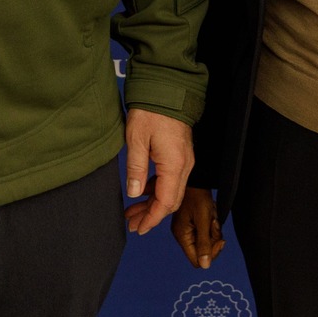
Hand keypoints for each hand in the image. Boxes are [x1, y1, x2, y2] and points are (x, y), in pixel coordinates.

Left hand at [123, 109, 193, 235]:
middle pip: (171, 201)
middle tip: (132, 222)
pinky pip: (173, 179)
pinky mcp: (181, 154)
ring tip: (133, 209)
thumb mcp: (136, 140)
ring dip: (154, 203)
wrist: (167, 88)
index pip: (165, 203)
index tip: (138, 228)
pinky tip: (144, 190)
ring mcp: (185, 160)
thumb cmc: (151, 111)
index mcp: (174, 165)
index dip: (152, 218)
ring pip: (172, 191)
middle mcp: (184, 166)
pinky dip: (159, 189)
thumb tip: (135, 193)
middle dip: (152, 214)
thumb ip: (136, 169)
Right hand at [172, 187, 226, 268]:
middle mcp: (182, 235)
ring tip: (212, 216)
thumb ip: (204, 243)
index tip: (218, 240)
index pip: (196, 260)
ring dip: (213, 231)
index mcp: (182, 236)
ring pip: (206, 242)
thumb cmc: (197, 196)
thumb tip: (205, 265)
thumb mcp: (203, 220)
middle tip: (215, 224)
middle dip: (213, 240)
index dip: (210, 254)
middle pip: (202, 252)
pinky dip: (211, 226)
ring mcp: (186, 230)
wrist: (195, 180)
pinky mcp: (191, 225)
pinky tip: (210, 215)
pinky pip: (205, 233)